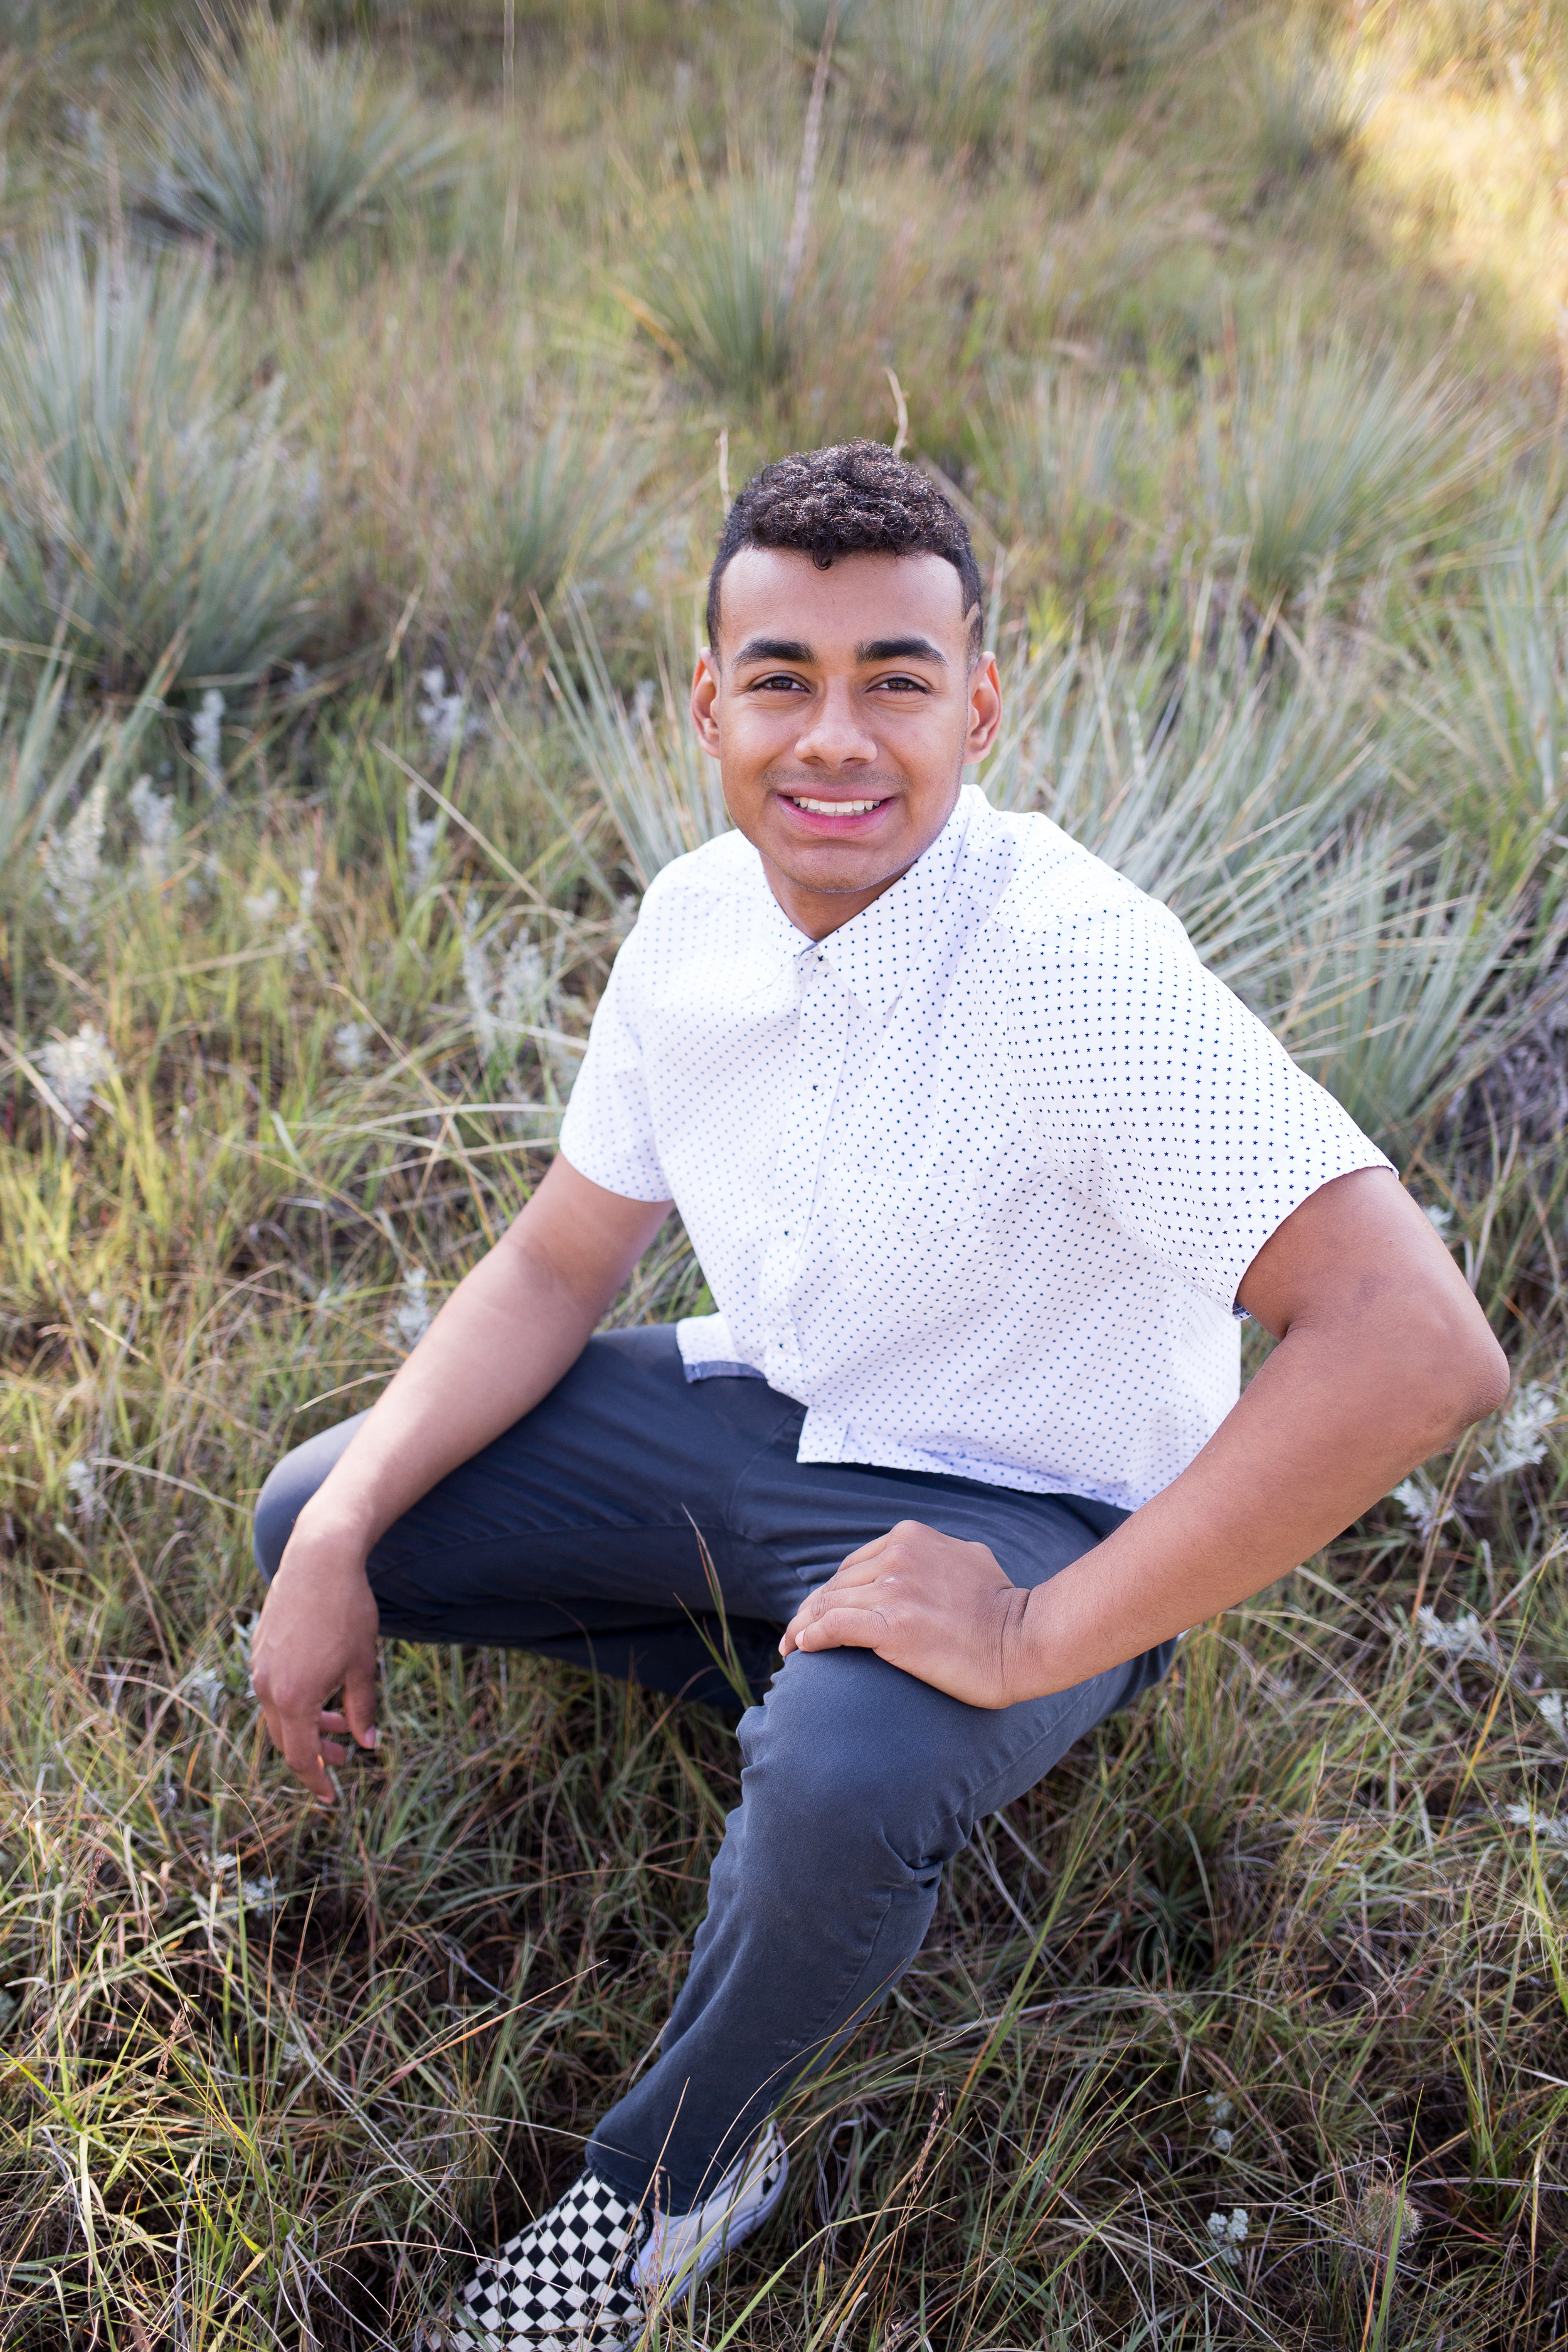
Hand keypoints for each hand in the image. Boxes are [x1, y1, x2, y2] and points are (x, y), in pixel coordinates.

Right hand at [251, 1522, 380, 1801]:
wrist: (319, 1561)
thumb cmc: (347, 1612)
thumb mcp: (362, 1665)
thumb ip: (362, 1709)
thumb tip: (366, 1744)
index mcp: (294, 1698)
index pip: (302, 1757)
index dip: (317, 1781)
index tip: (332, 1797)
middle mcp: (267, 1687)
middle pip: (287, 1739)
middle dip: (314, 1755)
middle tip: (342, 1759)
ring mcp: (259, 1667)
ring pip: (279, 1713)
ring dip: (307, 1725)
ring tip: (338, 1722)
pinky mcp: (259, 1649)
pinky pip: (274, 1688)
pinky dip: (295, 1700)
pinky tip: (321, 1688)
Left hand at [779, 1520, 1030, 1708]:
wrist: (1025, 1639)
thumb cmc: (1003, 1609)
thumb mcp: (967, 1558)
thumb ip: (934, 1556)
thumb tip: (916, 1560)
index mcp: (911, 1537)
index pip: (855, 1565)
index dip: (834, 1591)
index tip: (821, 1612)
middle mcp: (898, 1556)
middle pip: (838, 1584)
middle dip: (812, 1610)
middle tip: (795, 1635)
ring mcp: (894, 1590)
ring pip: (830, 1605)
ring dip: (804, 1626)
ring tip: (791, 1648)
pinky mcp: (892, 1627)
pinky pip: (834, 1628)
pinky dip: (812, 1637)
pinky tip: (802, 1649)